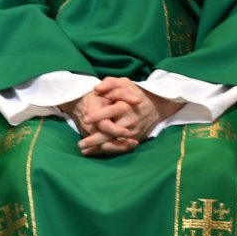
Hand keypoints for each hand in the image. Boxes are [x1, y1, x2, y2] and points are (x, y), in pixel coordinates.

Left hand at [68, 77, 183, 157]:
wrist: (156, 106)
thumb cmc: (135, 92)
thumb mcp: (124, 83)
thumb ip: (110, 83)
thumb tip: (96, 89)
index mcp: (125, 107)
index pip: (110, 112)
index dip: (97, 116)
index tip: (85, 119)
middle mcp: (129, 121)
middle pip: (110, 132)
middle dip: (95, 139)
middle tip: (80, 144)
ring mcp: (132, 132)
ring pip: (114, 142)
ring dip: (99, 148)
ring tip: (84, 151)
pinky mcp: (134, 139)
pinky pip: (120, 147)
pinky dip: (107, 150)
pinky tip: (94, 152)